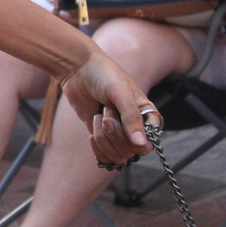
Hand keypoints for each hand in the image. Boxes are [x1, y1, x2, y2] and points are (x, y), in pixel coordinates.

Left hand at [60, 47, 158, 164]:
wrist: (78, 69)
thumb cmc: (104, 75)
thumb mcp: (120, 93)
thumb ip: (131, 118)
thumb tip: (141, 144)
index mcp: (147, 115)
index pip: (148, 144)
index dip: (133, 139)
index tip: (119, 119)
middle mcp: (135, 127)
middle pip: (131, 151)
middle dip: (114, 134)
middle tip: (105, 111)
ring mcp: (118, 133)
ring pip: (118, 155)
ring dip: (104, 139)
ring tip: (98, 116)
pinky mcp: (102, 136)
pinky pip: (105, 157)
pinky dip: (98, 149)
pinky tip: (91, 135)